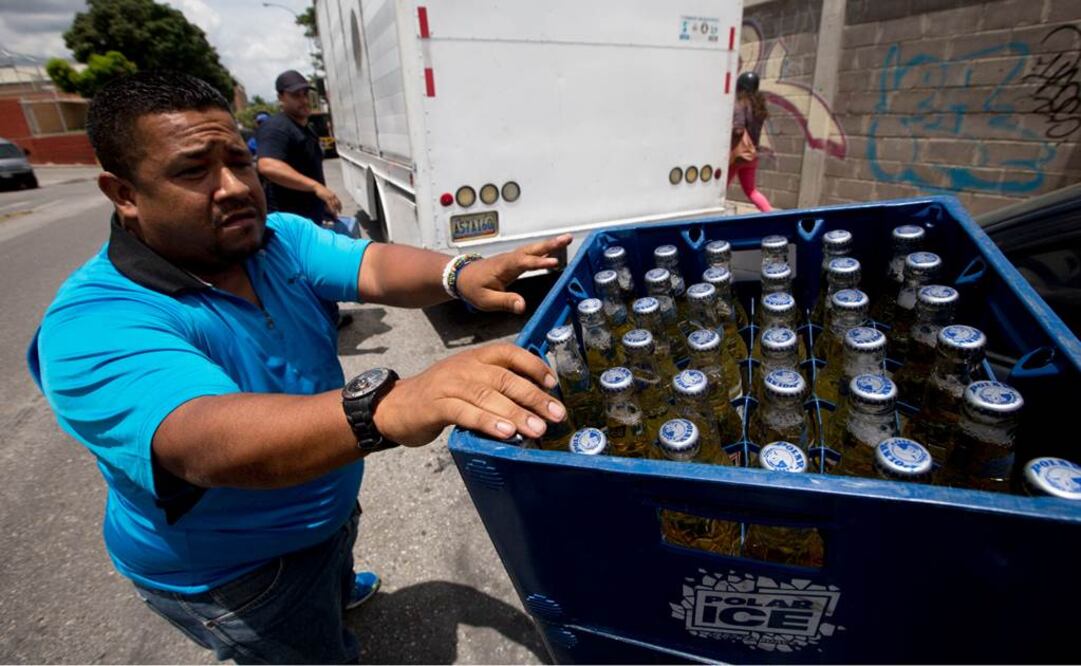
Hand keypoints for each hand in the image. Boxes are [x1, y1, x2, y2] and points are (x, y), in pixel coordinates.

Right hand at [315, 183, 342, 214]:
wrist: (317, 187)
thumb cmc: (321, 190)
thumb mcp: (327, 193)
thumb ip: (329, 197)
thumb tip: (329, 200)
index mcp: (333, 195)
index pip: (338, 201)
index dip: (340, 205)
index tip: (341, 209)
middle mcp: (333, 196)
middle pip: (337, 203)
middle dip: (339, 208)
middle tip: (340, 213)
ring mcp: (330, 197)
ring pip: (334, 205)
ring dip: (335, 210)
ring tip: (335, 214)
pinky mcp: (326, 198)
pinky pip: (330, 204)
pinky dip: (331, 208)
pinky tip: (332, 211)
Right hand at [372, 343, 564, 445]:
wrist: (395, 405)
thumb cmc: (440, 395)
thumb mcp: (468, 380)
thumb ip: (495, 384)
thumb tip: (534, 401)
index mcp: (476, 357)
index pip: (510, 353)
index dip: (534, 366)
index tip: (553, 384)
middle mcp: (465, 367)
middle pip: (505, 378)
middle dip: (534, 396)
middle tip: (556, 414)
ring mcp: (450, 385)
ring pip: (488, 396)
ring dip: (516, 413)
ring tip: (538, 428)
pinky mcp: (437, 406)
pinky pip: (466, 413)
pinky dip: (488, 422)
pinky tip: (506, 433)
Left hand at [456, 234, 572, 312]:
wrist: (460, 276)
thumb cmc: (472, 287)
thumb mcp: (486, 300)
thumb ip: (505, 302)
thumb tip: (522, 307)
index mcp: (503, 267)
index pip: (524, 263)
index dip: (539, 263)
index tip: (554, 262)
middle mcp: (509, 259)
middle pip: (532, 249)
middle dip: (550, 244)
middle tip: (567, 238)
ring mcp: (512, 258)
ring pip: (533, 249)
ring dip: (550, 244)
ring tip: (566, 239)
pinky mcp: (513, 260)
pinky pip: (530, 253)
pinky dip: (543, 250)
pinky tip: (553, 250)